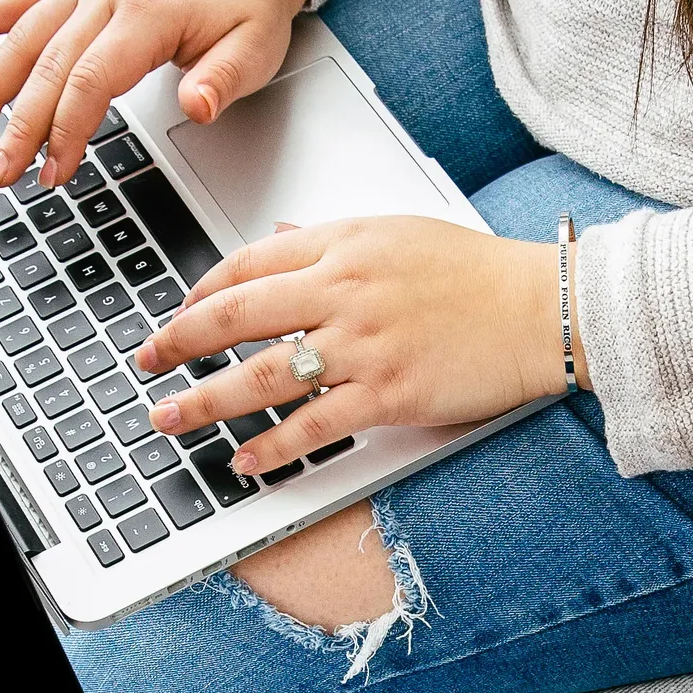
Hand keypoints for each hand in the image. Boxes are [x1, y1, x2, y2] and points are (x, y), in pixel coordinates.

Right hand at [0, 0, 307, 193]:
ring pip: (24, 39)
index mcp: (146, 12)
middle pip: (47, 67)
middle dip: (17, 127)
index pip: (91, 79)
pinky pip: (23, 0)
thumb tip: (196, 107)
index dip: (66, 129)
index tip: (54, 172)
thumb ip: (224, 79)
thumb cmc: (248, 4)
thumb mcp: (256, 47)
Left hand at [137, 215, 581, 472]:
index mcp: (345, 242)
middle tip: (146, 363)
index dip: (200, 292)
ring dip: (203, 401)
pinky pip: (312, 426)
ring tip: (169, 417)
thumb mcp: (399, 232)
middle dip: (178, 343)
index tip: (178, 315)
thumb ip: (334, 238)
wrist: (546, 307)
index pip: (249, 262)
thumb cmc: (480, 273)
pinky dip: (270, 447)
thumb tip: (284, 234)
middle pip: (235, 316)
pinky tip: (242, 460)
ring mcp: (363, 345)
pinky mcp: (388, 395)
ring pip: (260, 375)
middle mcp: (345, 289)